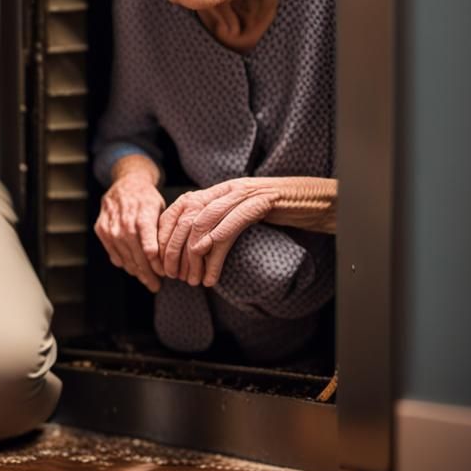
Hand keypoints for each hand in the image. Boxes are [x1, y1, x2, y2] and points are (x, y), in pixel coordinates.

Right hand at [94, 172, 164, 292]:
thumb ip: (162, 232)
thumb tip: (169, 257)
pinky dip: (123, 262)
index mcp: (143, 216)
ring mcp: (110, 227)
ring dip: (135, 271)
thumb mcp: (161, 210)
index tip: (164, 274)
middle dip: (147, 273)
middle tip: (155, 285)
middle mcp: (124, 222)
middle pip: (137, 256)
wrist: (126, 182)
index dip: (157, 265)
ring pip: (124, 257)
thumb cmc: (148, 198)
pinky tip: (132, 268)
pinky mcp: (101, 229)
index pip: (150, 249)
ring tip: (145, 280)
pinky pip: (112, 252)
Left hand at [158, 178, 275, 286]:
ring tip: (192, 281)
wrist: (309, 197)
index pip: (176, 211)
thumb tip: (194, 249)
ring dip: (193, 257)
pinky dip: (216, 255)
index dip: (164, 237)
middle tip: (173, 276)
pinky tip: (210, 276)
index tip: (160, 261)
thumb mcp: (238, 213)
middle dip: (173, 250)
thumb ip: (216, 222)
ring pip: (203, 225)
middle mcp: (223, 190)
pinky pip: (229, 229)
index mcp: (215, 191)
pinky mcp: (259, 204)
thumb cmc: (273, 211)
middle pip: (185, 220)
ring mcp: (240, 195)